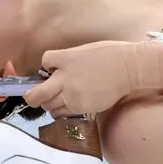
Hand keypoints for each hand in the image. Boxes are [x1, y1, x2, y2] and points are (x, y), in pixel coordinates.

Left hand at [23, 41, 159, 116]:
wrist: (130, 69)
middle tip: (36, 94)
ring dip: (49, 103)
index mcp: (66, 59)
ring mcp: (73, 95)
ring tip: (58, 98)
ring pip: (48, 106)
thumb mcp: (84, 50)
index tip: (52, 67)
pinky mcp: (81, 107)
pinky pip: (62, 113)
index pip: (44, 61)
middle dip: (32, 95)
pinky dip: (62, 110)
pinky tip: (70, 103)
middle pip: (36, 94)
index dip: (47, 65)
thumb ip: (67, 59)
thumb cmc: (111, 54)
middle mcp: (65, 78)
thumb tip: (55, 69)